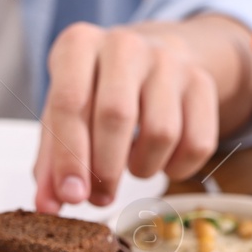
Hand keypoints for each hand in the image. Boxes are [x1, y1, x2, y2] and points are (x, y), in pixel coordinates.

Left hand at [33, 14, 251, 213]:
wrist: (150, 57)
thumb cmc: (95, 92)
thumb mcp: (63, 115)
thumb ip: (51, 162)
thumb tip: (49, 207)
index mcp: (79, 45)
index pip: (70, 103)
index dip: (69, 157)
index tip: (72, 196)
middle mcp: (125, 45)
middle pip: (116, 116)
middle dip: (106, 169)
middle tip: (100, 196)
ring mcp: (168, 61)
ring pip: (161, 133)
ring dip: (143, 168)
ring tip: (131, 166)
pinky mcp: (202, 82)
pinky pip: (197, 143)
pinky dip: (177, 168)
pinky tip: (160, 160)